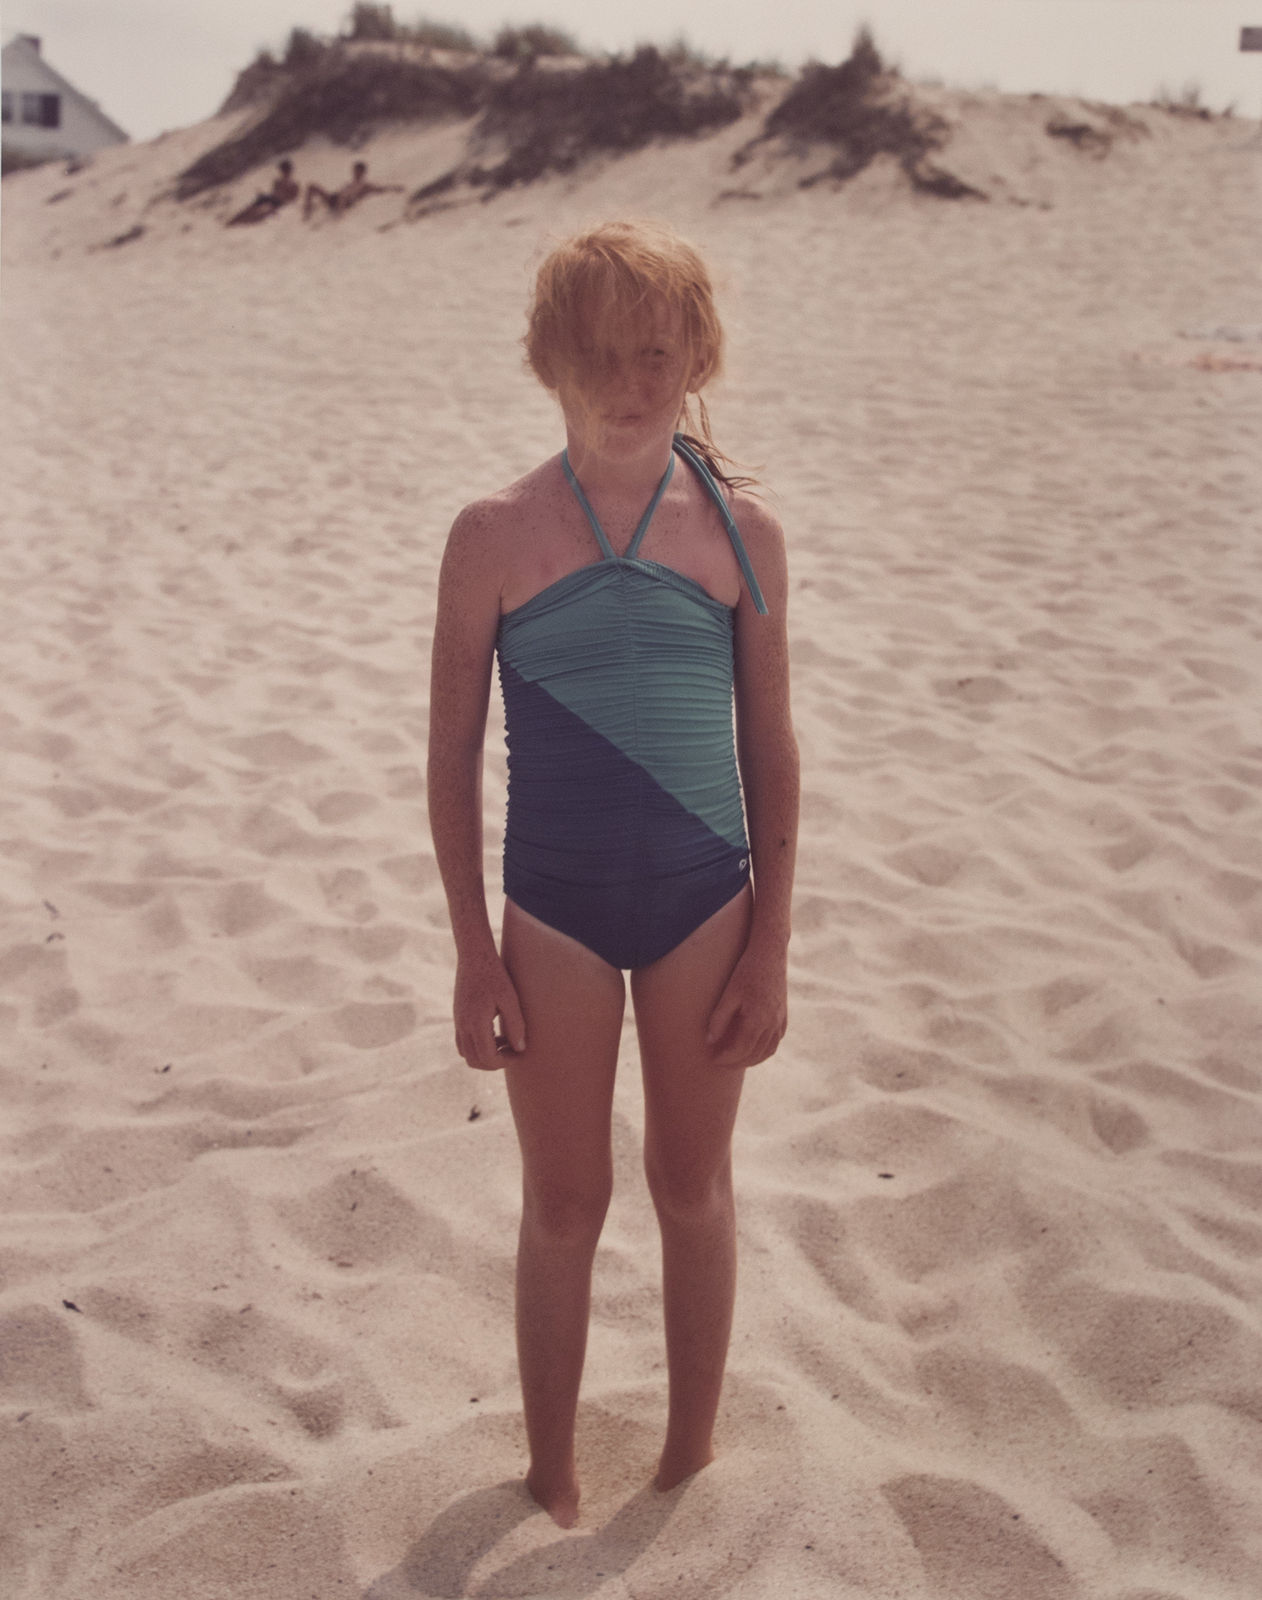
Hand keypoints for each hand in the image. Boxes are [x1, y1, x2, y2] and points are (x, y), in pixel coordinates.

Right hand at [454, 951, 525, 1070]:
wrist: (474, 956)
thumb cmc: (495, 975)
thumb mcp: (510, 999)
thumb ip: (516, 1025)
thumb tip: (520, 1049)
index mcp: (475, 1023)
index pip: (487, 1058)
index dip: (504, 1061)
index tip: (518, 1054)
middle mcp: (463, 1026)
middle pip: (474, 1061)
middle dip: (494, 1062)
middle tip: (513, 1052)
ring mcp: (458, 1022)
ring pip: (466, 1054)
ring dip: (485, 1055)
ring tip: (504, 1042)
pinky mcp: (457, 1016)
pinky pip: (462, 1042)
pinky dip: (477, 1046)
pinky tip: (494, 1033)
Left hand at [705, 947, 787, 1068]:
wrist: (770, 953)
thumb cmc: (746, 971)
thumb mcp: (729, 994)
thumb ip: (719, 1019)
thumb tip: (709, 1041)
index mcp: (758, 1020)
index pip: (740, 1050)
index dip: (726, 1058)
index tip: (713, 1059)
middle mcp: (772, 1024)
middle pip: (754, 1054)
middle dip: (737, 1062)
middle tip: (721, 1062)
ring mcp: (780, 1020)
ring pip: (768, 1051)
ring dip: (752, 1060)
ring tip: (735, 1059)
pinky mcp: (784, 1016)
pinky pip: (776, 1041)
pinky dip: (764, 1050)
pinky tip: (753, 1047)